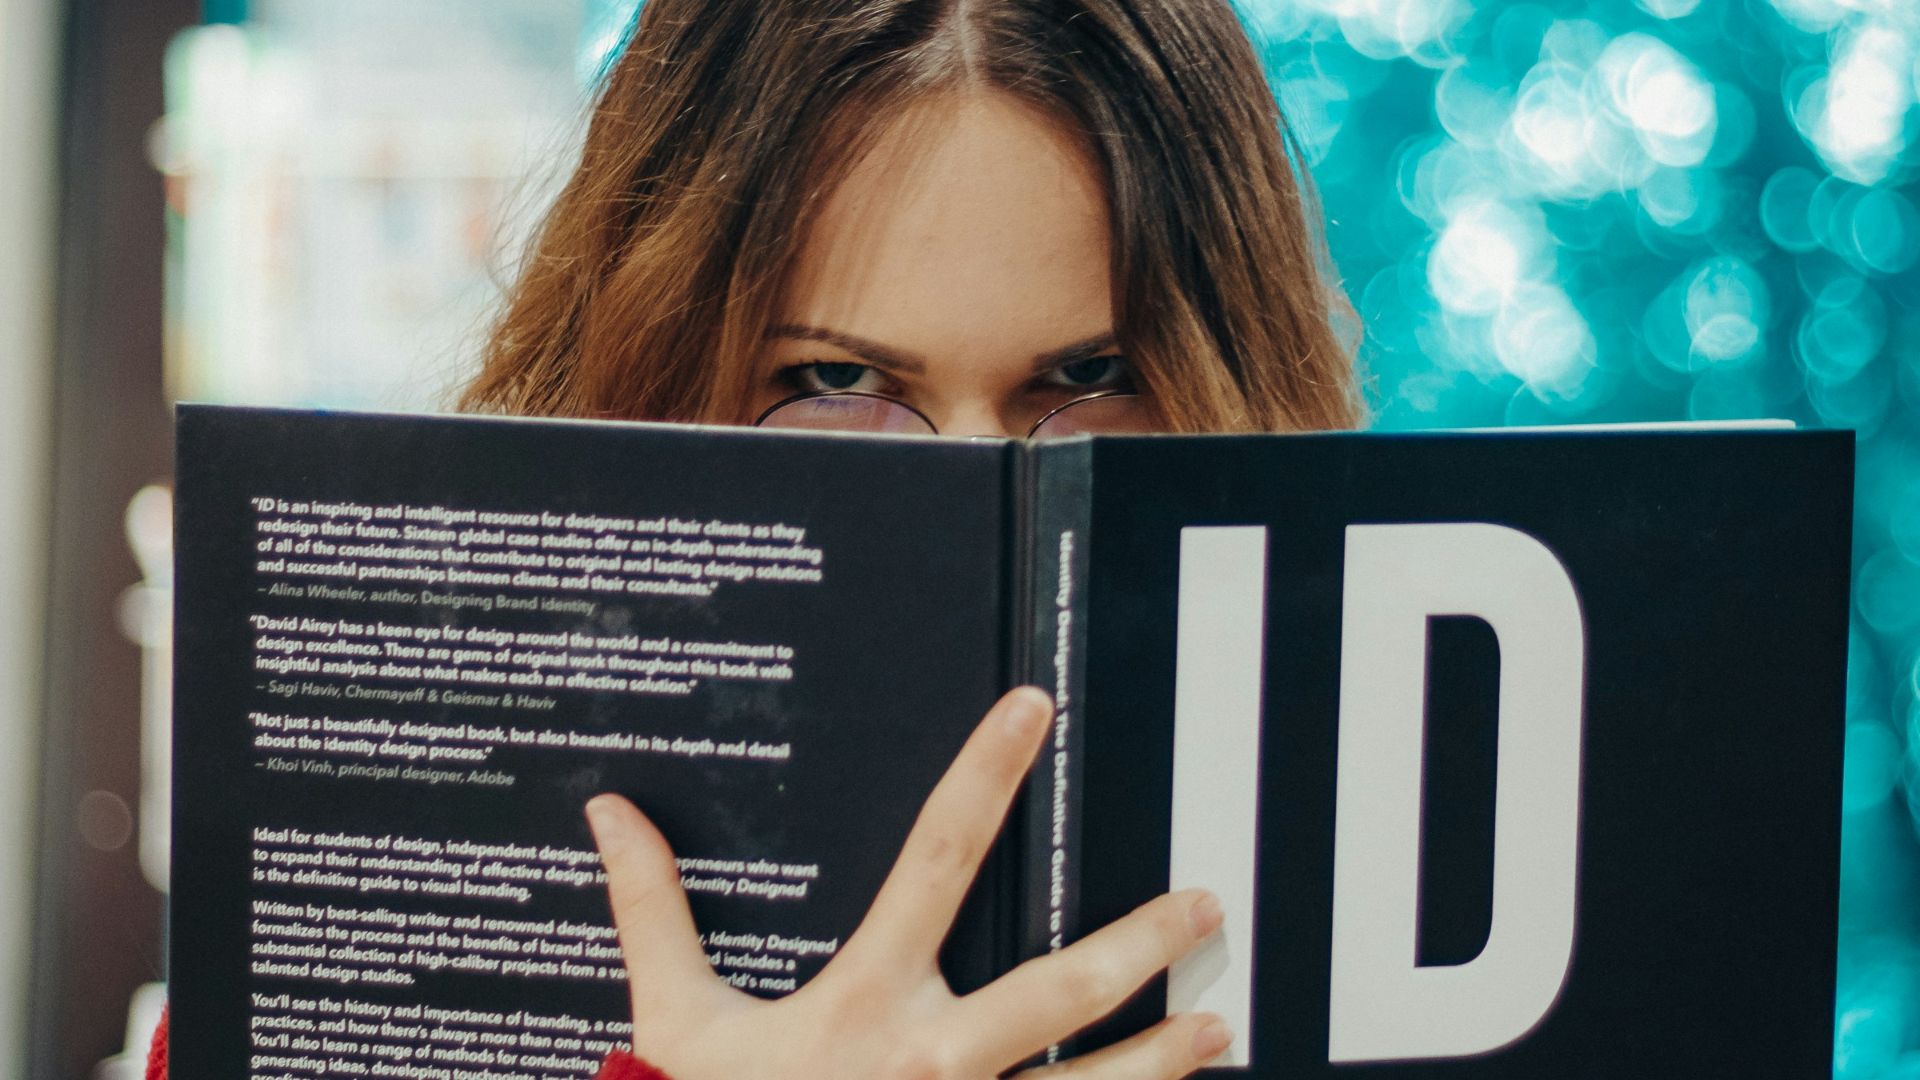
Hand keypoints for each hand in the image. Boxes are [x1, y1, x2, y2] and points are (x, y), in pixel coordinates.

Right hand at [585, 686, 1231, 1078]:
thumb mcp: (676, 1025)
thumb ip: (653, 916)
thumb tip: (612, 814)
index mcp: (865, 1000)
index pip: (936, 858)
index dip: (984, 774)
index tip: (1031, 712)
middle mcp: (933, 1062)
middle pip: (1061, 988)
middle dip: (1142, 944)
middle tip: (1202, 905)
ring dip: (1163, 1056)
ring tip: (1217, 1022)